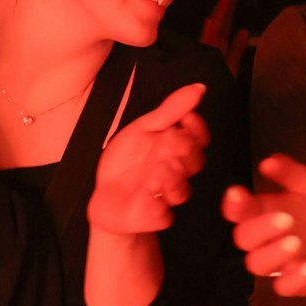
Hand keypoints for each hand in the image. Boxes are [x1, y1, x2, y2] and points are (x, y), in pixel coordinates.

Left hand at [87, 83, 209, 234]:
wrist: (105, 194)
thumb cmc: (128, 161)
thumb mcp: (144, 128)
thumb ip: (171, 109)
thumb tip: (199, 87)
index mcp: (178, 149)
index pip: (200, 137)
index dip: (196, 128)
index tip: (184, 120)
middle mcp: (178, 172)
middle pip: (193, 160)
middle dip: (176, 150)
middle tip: (159, 147)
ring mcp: (168, 196)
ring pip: (181, 188)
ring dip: (165, 177)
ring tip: (149, 174)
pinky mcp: (156, 217)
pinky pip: (162, 214)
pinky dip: (151, 203)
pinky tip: (139, 195)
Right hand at [223, 155, 305, 299]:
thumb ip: (291, 172)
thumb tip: (268, 162)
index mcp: (264, 212)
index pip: (239, 210)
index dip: (234, 204)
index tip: (238, 192)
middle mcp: (266, 239)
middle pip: (244, 239)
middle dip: (260, 229)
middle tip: (286, 218)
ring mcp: (280, 263)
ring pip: (258, 264)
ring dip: (274, 253)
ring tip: (296, 242)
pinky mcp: (296, 283)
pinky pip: (285, 287)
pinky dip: (294, 279)